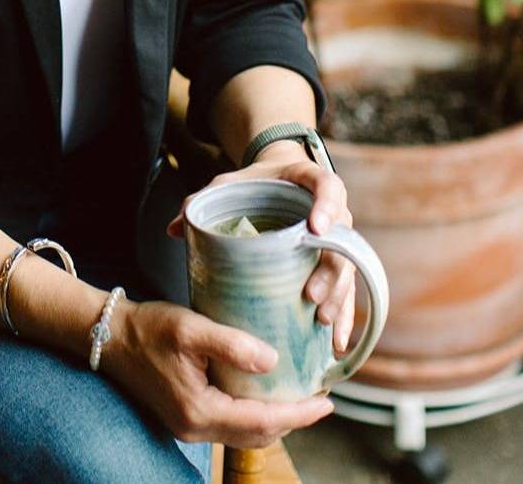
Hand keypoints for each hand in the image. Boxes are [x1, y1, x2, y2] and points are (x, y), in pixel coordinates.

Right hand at [102, 298, 333, 448]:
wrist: (109, 335)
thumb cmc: (148, 327)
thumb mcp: (190, 327)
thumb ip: (232, 345)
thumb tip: (273, 362)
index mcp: (200, 410)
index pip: (263, 421)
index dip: (300, 414)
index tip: (328, 401)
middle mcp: (195, 427)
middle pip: (258, 436)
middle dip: (292, 420)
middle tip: (319, 398)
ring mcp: (188, 426)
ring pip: (245, 434)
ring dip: (274, 419)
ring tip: (298, 396)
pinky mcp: (185, 417)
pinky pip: (230, 425)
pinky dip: (253, 414)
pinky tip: (262, 393)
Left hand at [166, 143, 356, 354]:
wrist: (275, 180)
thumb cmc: (253, 183)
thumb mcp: (228, 185)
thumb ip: (203, 201)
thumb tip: (173, 228)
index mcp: (308, 180)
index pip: (328, 186)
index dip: (327, 205)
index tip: (316, 228)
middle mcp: (332, 209)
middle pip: (344, 238)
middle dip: (331, 269)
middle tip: (310, 294)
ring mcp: (338, 238)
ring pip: (349, 267)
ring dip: (338, 296)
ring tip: (320, 320)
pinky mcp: (337, 263)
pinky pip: (347, 290)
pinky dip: (344, 316)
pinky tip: (336, 342)